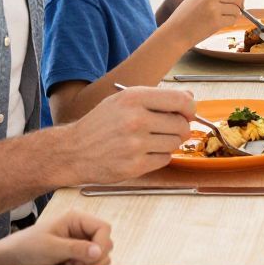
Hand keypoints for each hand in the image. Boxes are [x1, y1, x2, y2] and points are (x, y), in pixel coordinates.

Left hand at [0, 210, 112, 264]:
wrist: (12, 260)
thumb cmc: (27, 247)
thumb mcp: (51, 247)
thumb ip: (76, 248)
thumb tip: (99, 252)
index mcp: (76, 219)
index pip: (104, 228)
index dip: (102, 244)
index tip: (92, 258)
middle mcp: (82, 230)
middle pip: (105, 244)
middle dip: (94, 258)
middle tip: (75, 264)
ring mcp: (80, 244)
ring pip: (100, 257)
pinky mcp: (77, 257)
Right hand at [64, 87, 192, 184]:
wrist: (72, 151)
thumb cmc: (100, 124)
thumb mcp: (123, 101)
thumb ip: (157, 98)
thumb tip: (191, 99)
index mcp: (133, 98)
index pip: (181, 101)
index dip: (190, 109)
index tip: (188, 114)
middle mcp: (135, 120)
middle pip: (182, 125)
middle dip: (179, 128)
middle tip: (166, 130)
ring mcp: (135, 145)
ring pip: (175, 143)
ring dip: (168, 143)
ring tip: (149, 140)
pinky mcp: (134, 166)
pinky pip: (164, 159)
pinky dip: (159, 156)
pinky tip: (143, 152)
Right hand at [161, 0, 244, 45]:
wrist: (175, 32)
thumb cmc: (188, 16)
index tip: (235, 0)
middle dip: (238, 5)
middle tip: (230, 12)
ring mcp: (213, 8)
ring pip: (237, 9)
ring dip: (233, 15)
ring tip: (221, 19)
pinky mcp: (215, 21)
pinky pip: (232, 20)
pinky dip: (229, 23)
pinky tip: (218, 24)